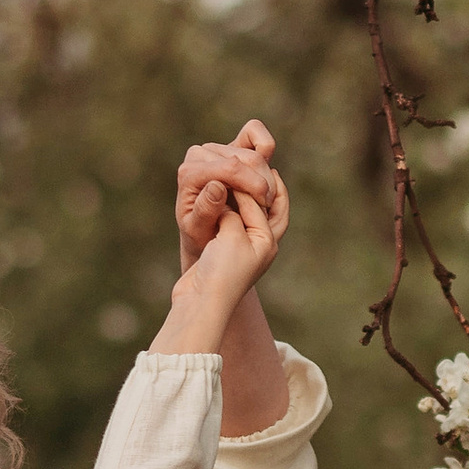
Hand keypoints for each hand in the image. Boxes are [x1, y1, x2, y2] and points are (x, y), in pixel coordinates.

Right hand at [154, 174, 288, 359]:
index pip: (265, 203)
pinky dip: (223, 209)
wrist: (201, 303)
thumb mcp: (233, 236)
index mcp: (268, 242)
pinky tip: (212, 197)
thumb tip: (228, 196)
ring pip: (242, 214)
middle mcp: (258, 245)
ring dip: (235, 197)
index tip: (241, 165)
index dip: (252, 184)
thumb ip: (235, 211)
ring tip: (226, 178)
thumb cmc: (222, 272)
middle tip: (238, 167)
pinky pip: (227, 223)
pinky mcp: (222, 253)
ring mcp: (240, 249)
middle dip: (250, 188)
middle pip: (260, 208)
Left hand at [177, 120, 278, 265]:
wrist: (204, 233)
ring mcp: (215, 148)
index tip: (264, 207)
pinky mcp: (231, 145)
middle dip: (262, 183)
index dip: (253, 185)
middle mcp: (199, 154)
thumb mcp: (198, 231)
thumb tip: (216, 185)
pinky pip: (255, 133)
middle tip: (266, 208)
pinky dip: (266, 149)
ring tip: (265, 201)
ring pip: (254, 152)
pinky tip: (265, 177)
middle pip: (245, 158)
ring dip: (266, 178)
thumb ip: (205, 210)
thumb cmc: (200, 235)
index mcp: (189, 173)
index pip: (230, 168)